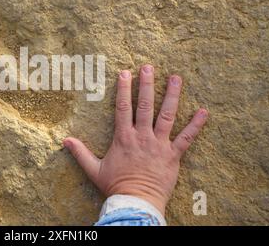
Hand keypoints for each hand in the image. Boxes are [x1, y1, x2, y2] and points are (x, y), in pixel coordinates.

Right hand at [64, 65, 207, 214]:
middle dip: (146, 84)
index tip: (125, 73)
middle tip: (149, 67)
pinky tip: (204, 112)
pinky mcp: (173, 155)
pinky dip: (196, 125)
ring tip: (176, 78)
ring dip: (172, 95)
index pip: (123, 108)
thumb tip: (64, 140)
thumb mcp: (94, 169)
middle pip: (144, 106)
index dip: (124, 89)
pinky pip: (186, 138)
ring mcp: (159, 145)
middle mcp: (142, 136)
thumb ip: (80, 153)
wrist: (136, 203)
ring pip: (166, 115)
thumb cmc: (115, 186)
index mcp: (124, 137)